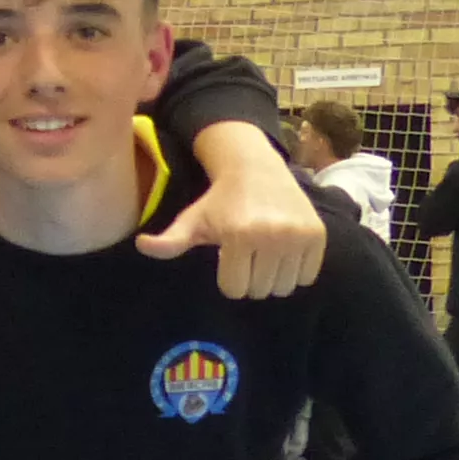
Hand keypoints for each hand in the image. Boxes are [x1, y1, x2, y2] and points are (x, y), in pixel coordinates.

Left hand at [142, 130, 329, 297]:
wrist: (255, 168)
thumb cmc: (218, 201)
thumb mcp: (191, 220)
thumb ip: (169, 241)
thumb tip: (142, 245)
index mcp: (238, 235)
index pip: (235, 289)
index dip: (228, 278)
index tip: (228, 257)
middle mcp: (272, 234)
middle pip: (259, 291)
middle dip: (250, 278)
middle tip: (247, 254)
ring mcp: (298, 235)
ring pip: (283, 288)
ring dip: (272, 278)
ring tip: (265, 253)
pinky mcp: (317, 235)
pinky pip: (307, 277)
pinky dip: (295, 272)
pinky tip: (283, 252)